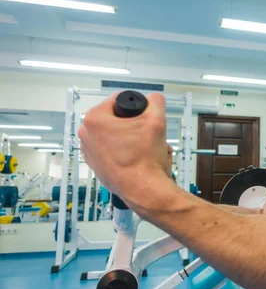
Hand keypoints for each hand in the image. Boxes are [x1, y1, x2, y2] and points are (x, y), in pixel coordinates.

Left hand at [78, 92, 172, 211]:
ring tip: (140, 146)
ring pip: (112, 133)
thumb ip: (155, 102)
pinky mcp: (94, 164)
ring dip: (126, 136)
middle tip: (144, 133)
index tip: (145, 118)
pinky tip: (133, 156)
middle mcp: (85, 133)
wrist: (142, 189)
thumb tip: (154, 99)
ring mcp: (88, 150)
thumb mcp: (156, 121)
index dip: (136, 107)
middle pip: (114, 117)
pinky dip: (121, 150)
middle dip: (131, 123)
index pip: (118, 100)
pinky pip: (109, 148)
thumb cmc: (144, 158)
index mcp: (95, 118)